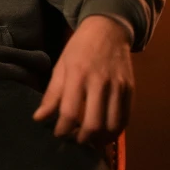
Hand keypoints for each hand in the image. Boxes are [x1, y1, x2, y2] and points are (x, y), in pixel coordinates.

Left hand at [33, 15, 133, 144]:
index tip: (58, 134)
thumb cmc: (79, 48)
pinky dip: (115, 131)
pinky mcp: (130, 90)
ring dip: (100, 139)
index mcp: (78, 74)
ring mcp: (118, 87)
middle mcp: (100, 82)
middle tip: (74, 139)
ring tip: (89, 139)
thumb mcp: (61, 66)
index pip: (69, 111)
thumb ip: (52, 94)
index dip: (62, 129)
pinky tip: (104, 132)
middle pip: (93, 123)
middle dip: (82, 139)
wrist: (107, 30)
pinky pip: (125, 119)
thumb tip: (39, 118)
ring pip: (112, 126)